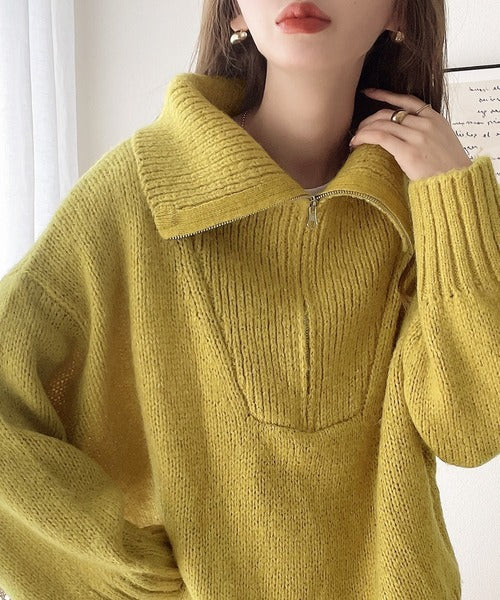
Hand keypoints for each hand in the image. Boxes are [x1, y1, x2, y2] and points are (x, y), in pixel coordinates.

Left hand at [349, 88, 472, 181]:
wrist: (456, 184)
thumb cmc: (448, 170)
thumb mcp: (443, 143)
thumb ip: (427, 134)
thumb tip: (407, 136)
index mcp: (435, 119)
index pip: (406, 100)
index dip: (385, 94)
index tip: (368, 92)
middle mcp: (425, 124)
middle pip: (389, 113)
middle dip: (369, 120)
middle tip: (359, 129)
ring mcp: (417, 136)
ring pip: (382, 124)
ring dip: (364, 130)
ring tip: (354, 139)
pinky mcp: (408, 151)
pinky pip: (380, 137)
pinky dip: (364, 137)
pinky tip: (356, 142)